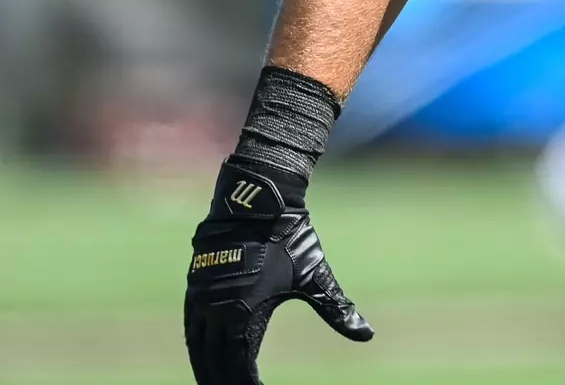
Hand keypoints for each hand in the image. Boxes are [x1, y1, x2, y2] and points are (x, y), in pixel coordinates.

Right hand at [184, 161, 371, 383]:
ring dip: (207, 370)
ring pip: (198, 349)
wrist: (258, 201)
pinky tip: (207, 356)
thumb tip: (367, 335)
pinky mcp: (194, 286)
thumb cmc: (290, 239)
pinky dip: (198, 348)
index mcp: (243, 314)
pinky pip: (191, 328)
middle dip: (225, 383)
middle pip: (214, 364)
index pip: (239, 367)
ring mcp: (200, 299)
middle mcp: (216, 311)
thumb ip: (337, 310)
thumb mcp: (315, 277)